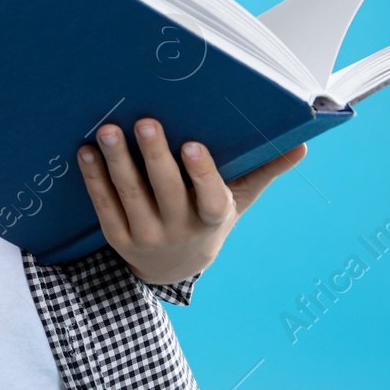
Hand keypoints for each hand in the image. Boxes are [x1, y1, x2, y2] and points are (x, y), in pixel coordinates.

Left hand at [77, 119, 306, 285]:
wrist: (172, 268)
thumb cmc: (208, 216)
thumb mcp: (239, 199)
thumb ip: (265, 170)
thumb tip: (303, 142)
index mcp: (212, 218)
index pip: (211, 199)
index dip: (202, 174)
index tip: (193, 145)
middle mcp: (180, 229)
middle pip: (165, 190)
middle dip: (154, 155)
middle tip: (144, 121)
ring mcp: (146, 235)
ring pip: (130, 195)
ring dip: (117, 162)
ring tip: (108, 130)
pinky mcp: (118, 237)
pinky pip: (104, 205)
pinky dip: (93, 178)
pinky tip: (86, 151)